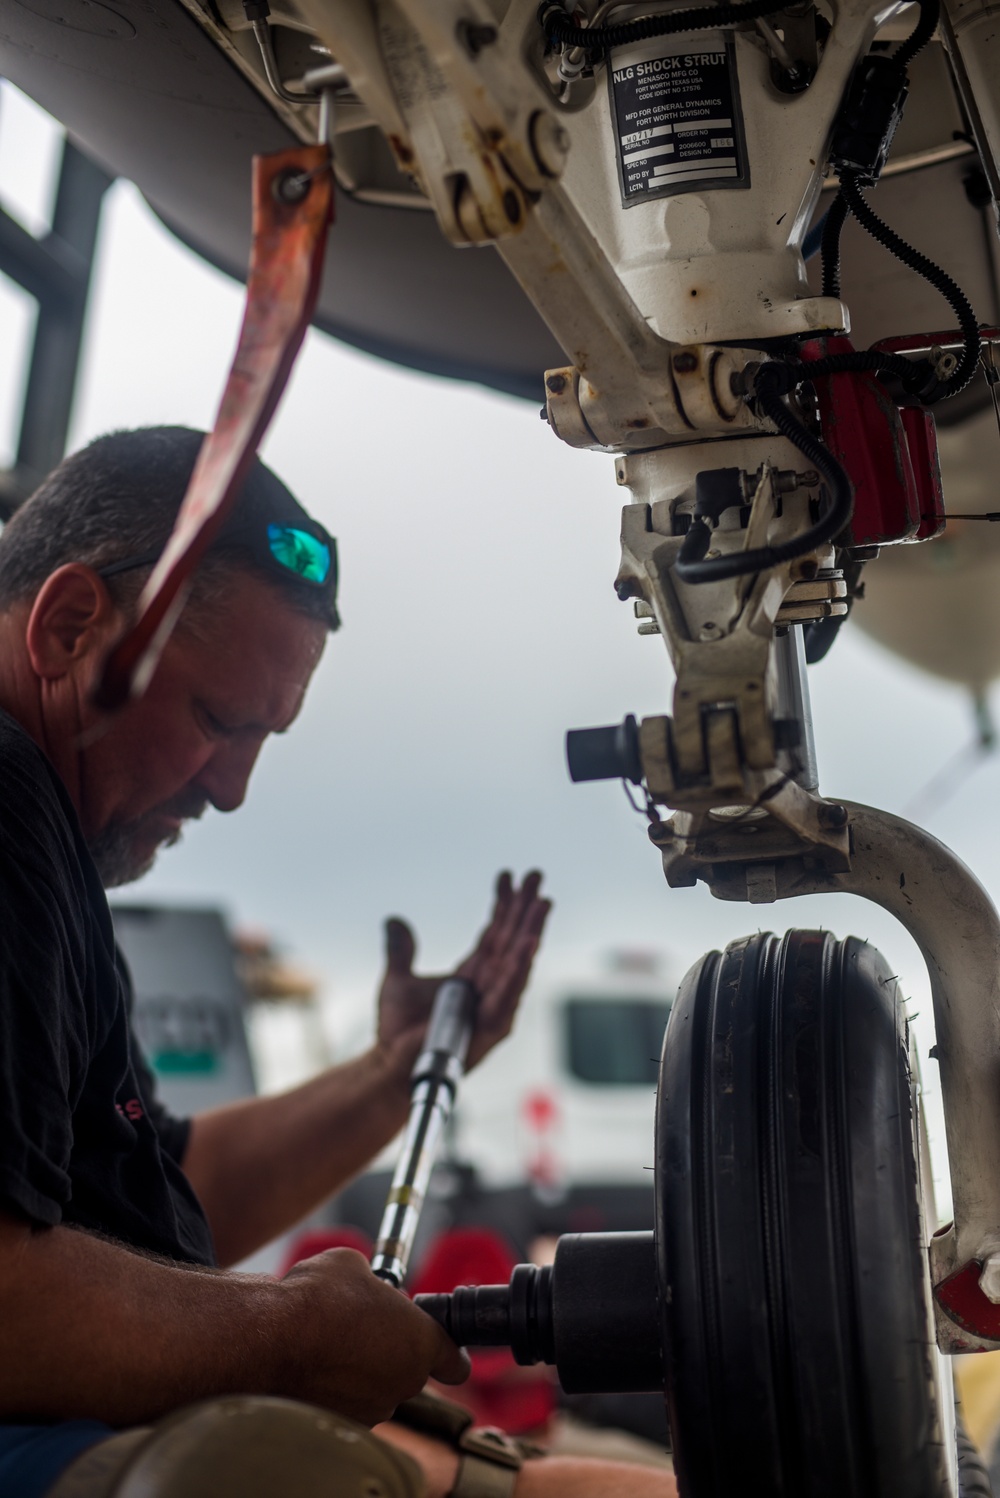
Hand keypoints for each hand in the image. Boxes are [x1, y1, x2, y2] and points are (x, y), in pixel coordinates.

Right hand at [277, 1248, 468, 1424]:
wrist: (271, 1340)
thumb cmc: (320, 1297)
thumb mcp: (354, 1265)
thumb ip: (373, 1283)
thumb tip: (364, 1285)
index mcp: (421, 1344)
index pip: (454, 1362)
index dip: (446, 1349)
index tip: (433, 1338)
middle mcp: (404, 1384)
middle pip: (409, 1370)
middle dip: (391, 1350)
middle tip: (363, 1325)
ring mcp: (371, 1410)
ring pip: (375, 1387)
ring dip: (361, 1369)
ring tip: (329, 1341)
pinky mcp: (339, 1424)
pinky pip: (346, 1401)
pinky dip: (335, 1387)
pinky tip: (312, 1363)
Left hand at [377, 871, 551, 1079]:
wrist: (392, 1066)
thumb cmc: (399, 1031)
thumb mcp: (397, 979)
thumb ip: (401, 950)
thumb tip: (394, 921)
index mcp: (473, 974)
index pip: (494, 932)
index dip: (503, 904)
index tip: (509, 876)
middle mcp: (489, 987)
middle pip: (512, 940)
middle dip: (525, 908)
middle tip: (535, 876)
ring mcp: (494, 1006)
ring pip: (518, 961)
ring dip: (531, 931)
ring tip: (542, 903)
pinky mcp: (493, 1027)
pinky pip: (508, 992)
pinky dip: (519, 967)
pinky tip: (528, 943)